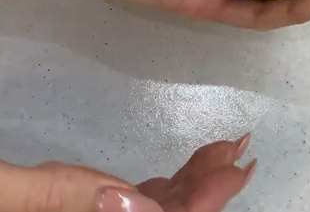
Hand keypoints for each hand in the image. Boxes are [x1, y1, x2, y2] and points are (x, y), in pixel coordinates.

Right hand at [0, 137, 253, 211]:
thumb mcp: (16, 199)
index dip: (205, 202)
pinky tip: (188, 168)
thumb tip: (122, 199)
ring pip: (161, 207)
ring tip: (227, 147)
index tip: (237, 172)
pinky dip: (170, 182)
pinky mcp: (94, 209)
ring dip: (197, 177)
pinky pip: (142, 200)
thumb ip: (63, 198)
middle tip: (243, 150)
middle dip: (212, 185)